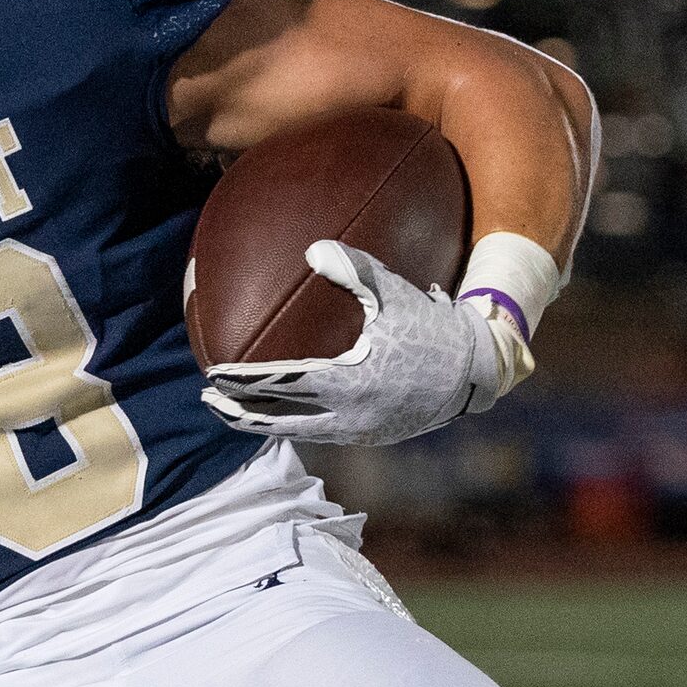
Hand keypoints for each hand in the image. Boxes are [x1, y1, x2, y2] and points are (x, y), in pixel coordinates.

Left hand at [201, 241, 524, 447]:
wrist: (480, 372)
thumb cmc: (435, 329)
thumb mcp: (397, 296)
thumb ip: (355, 271)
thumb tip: (313, 248)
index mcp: (351, 383)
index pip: (281, 385)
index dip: (243, 382)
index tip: (213, 373)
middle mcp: (350, 416)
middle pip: (278, 420)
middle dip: (238, 411)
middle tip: (207, 397)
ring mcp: (360, 432)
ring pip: (296, 432)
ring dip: (260, 422)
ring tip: (231, 410)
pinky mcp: (371, 437)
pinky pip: (320, 431)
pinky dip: (293, 422)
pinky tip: (278, 410)